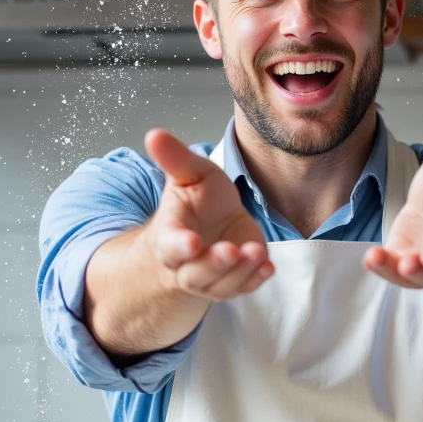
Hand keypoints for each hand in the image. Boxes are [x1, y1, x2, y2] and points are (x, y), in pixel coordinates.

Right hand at [144, 129, 273, 300]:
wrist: (210, 222)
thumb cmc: (197, 199)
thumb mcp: (189, 173)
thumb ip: (174, 159)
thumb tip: (154, 134)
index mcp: (171, 235)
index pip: (171, 246)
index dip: (180, 246)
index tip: (191, 242)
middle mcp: (187, 263)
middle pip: (196, 273)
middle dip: (215, 263)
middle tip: (232, 251)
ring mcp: (211, 277)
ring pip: (222, 284)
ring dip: (240, 271)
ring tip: (256, 252)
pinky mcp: (235, 281)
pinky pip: (243, 287)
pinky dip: (255, 280)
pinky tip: (268, 267)